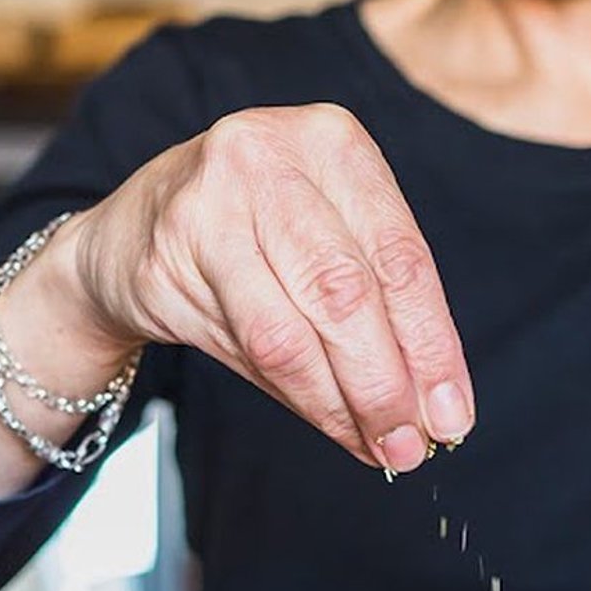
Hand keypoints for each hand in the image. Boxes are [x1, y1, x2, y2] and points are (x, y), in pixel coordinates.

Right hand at [68, 103, 474, 473]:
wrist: (135, 233)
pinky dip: (301, 399)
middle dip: (388, 385)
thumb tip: (436, 409)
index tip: (454, 415)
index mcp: (333, 142)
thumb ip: (383, 311)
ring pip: (293, 332)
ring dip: (344, 405)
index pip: (400, 257)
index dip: (433, 346)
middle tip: (414, 447)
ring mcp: (210, 203)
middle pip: (348, 294)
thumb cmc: (259, 237)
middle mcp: (270, 157)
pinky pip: (248, 347)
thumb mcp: (331, 243)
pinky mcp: (167, 255)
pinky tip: (331, 425)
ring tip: (380, 448)